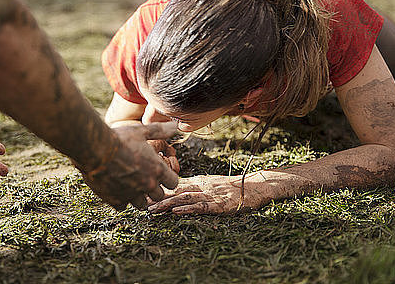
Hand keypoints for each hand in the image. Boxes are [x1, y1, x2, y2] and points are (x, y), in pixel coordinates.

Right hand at [81, 122, 179, 210]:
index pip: (173, 183)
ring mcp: (132, 194)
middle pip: (159, 195)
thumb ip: (161, 131)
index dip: (168, 178)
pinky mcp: (116, 199)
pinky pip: (123, 206)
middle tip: (145, 178)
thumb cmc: (120, 139)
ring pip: (142, 204)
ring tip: (131, 185)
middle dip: (154, 188)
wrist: (96, 149)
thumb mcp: (142, 131)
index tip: (160, 173)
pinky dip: (121, 200)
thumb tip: (176, 126)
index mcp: (157, 170)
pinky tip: (117, 189)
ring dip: (139, 197)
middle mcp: (147, 185)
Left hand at [147, 172, 281, 214]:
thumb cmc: (233, 187)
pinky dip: (188, 209)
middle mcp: (202, 186)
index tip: (139, 190)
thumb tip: (175, 190)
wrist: (256, 186)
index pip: (174, 184)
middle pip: (175, 191)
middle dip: (156, 196)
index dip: (157, 188)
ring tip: (152, 209)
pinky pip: (202, 207)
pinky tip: (177, 212)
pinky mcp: (220, 205)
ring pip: (185, 198)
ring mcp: (210, 195)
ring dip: (167, 204)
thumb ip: (194, 186)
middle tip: (138, 201)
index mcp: (199, 181)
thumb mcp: (210, 184)